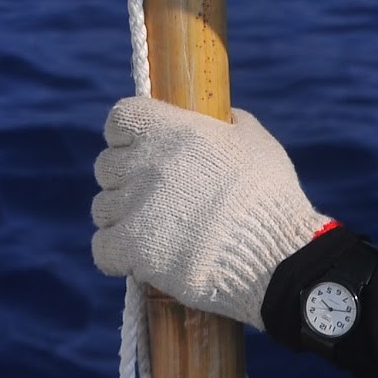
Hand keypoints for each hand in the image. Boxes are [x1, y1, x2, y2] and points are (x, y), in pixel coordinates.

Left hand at [90, 95, 330, 330]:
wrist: (275, 254)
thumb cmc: (269, 194)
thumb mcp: (252, 139)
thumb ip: (224, 122)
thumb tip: (215, 119)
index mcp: (168, 129)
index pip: (119, 119)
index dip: (127, 135)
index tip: (142, 149)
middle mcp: (142, 162)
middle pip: (107, 166)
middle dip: (126, 180)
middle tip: (155, 198)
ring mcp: (133, 206)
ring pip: (103, 208)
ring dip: (122, 218)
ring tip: (153, 231)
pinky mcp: (131, 248)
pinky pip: (102, 247)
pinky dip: (116, 254)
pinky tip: (139, 259)